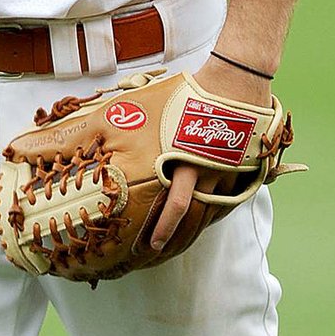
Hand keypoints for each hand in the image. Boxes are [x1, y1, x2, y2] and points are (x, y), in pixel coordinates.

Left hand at [150, 54, 272, 250]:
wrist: (235, 81)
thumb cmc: (192, 90)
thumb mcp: (156, 105)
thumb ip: (132, 126)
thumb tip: (92, 131)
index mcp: (184, 159)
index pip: (176, 208)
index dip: (163, 231)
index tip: (150, 246)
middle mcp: (207, 171)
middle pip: (193, 218)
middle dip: (175, 239)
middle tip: (157, 254)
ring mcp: (227, 172)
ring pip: (211, 211)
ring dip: (194, 231)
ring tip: (176, 245)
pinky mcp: (241, 169)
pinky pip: (228, 198)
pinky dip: (215, 210)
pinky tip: (202, 221)